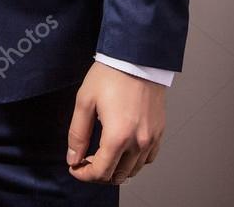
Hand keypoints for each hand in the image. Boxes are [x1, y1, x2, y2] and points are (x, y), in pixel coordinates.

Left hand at [66, 61, 165, 184]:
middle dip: (99, 173)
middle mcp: (138, 142)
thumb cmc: (111, 75)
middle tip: (86, 161)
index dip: (84, 175)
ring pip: (133, 170)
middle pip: (117, 175)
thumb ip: (78, 133)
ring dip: (116, 169)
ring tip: (103, 156)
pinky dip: (135, 161)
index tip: (75, 168)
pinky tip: (124, 150)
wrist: (137, 57)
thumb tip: (73, 157)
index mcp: (118, 136)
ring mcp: (151, 138)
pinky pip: (148, 158)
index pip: (101, 172)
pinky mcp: (159, 131)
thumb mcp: (85, 100)